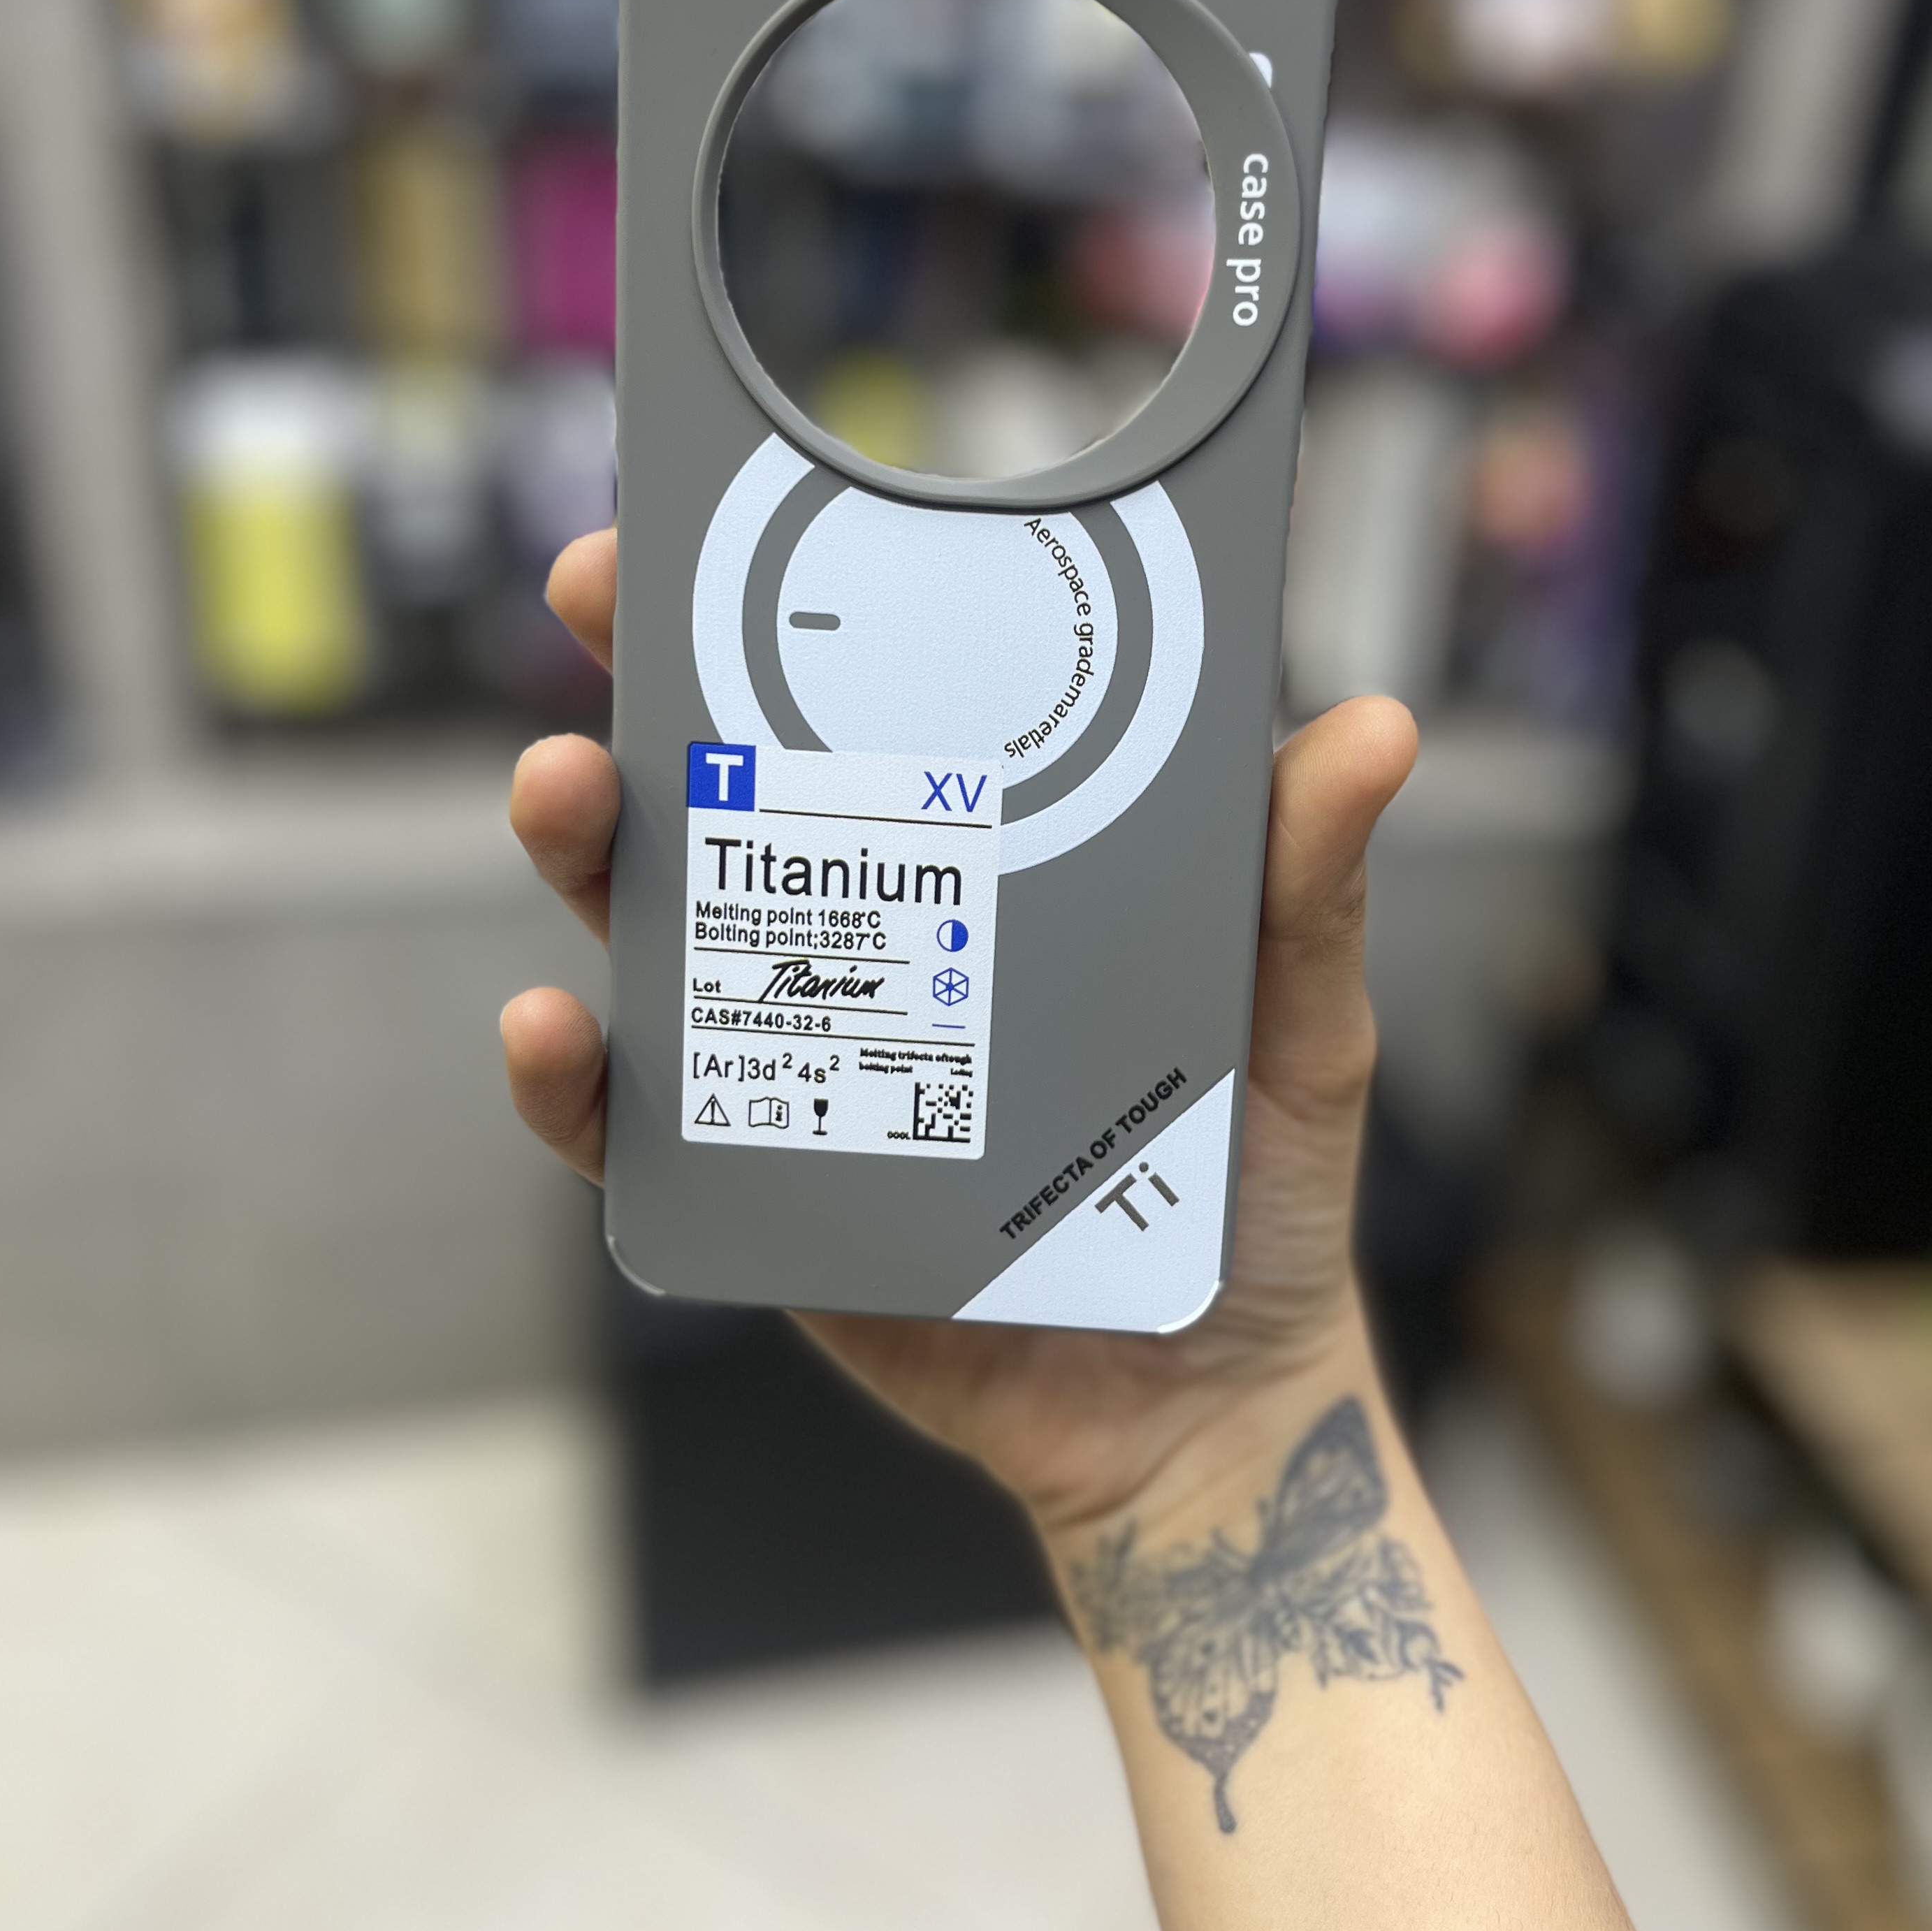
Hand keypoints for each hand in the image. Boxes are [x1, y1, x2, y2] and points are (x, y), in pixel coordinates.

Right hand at [503, 527, 1417, 1541]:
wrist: (1205, 1400)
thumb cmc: (1252, 1188)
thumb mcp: (1294, 1018)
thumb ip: (1304, 885)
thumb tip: (1379, 727)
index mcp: (990, 864)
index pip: (865, 711)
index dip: (779, 613)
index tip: (709, 530)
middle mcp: (877, 939)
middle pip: (724, 794)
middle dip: (642, 691)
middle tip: (603, 616)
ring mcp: (803, 1058)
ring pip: (653, 933)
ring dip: (586, 852)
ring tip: (567, 798)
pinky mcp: (764, 1185)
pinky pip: (636, 1128)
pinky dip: (572, 1080)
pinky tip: (552, 1028)